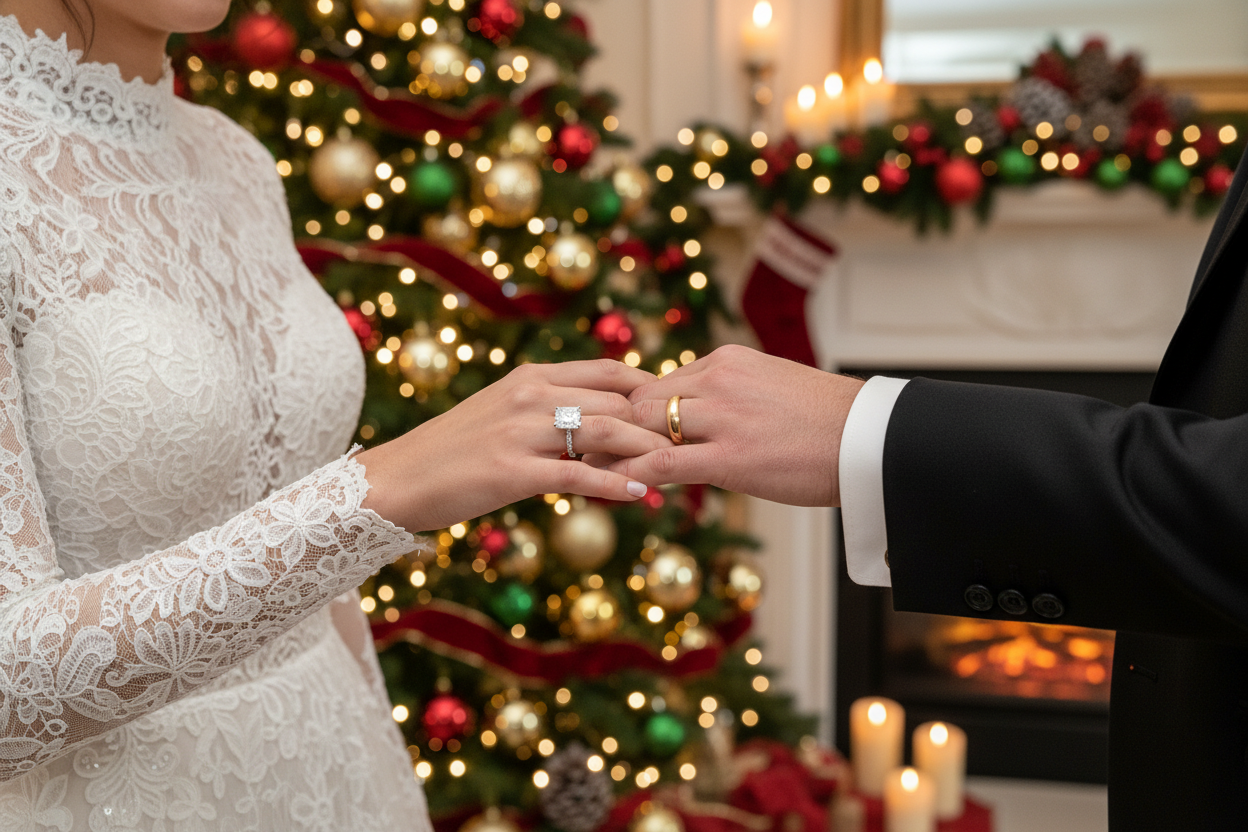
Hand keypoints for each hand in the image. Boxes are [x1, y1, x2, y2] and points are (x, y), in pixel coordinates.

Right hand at [356, 359, 668, 530]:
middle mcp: (530, 395)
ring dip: (646, 450)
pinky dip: (616, 483)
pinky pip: (579, 473)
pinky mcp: (513, 470)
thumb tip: (600, 420)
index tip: (676, 408)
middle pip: (615, 398)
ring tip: (676, 465)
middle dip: (656, 421)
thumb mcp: (503, 415)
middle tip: (689, 440)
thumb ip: (548, 410)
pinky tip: (642, 493)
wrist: (399, 480)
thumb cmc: (453, 452)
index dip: (649, 387)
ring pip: (605, 430)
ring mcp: (522, 431)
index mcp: (530, 377)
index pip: (607, 370)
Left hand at [594, 345, 864, 505]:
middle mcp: (719, 381)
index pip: (659, 383)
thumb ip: (728, 395)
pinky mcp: (730, 456)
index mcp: (727, 361)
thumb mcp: (769, 388)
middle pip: (643, 402)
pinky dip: (634, 476)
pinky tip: (618, 491)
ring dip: (618, 453)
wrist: (869, 439)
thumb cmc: (825, 421)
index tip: (611, 431)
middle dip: (614, 430)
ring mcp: (723, 417)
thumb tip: (696, 415)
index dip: (632, 412)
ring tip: (591, 473)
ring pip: (646, 429)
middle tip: (586, 452)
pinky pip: (663, 464)